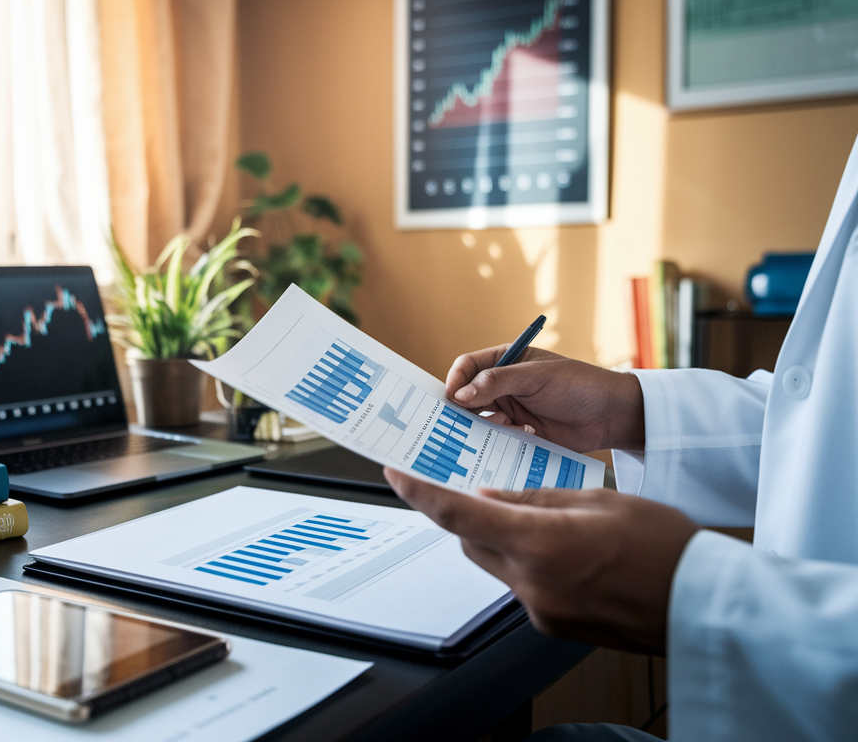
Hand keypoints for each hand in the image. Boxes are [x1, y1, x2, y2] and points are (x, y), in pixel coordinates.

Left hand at [384, 467, 698, 653]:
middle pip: (472, 541)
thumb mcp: (597, 500)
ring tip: (549, 520)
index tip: (396, 475)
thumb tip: (490, 499)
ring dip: (504, 539)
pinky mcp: (554, 625)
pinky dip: (530, 563)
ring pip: (496, 564)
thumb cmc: (665, 548)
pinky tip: (566, 551)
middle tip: (493, 490)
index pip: (457, 515)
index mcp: (539, 544)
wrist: (704, 604)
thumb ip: (534, 500)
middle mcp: (532, 583)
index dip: (418, 493)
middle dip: (474, 514)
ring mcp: (541, 610)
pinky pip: (523, 586)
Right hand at [445, 345, 644, 451]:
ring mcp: (510, 410)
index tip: (451, 397)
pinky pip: (495, 439)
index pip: (468, 366)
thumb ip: (497, 382)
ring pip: (478, 419)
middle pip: (467, 394)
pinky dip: (495, 441)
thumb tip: (459, 394)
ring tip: (491, 429)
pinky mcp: (518, 434)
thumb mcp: (536, 377)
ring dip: (479, 425)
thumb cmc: (578, 385)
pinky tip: (508, 440)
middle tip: (455, 420)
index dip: (455, 379)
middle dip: (460, 407)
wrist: (610, 416)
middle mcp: (503, 386)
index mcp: (506, 361)